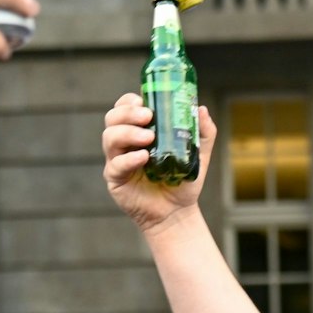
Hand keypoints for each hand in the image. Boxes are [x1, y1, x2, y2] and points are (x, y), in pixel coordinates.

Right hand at [102, 94, 213, 233]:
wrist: (177, 212)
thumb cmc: (182, 180)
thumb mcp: (198, 154)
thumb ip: (203, 132)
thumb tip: (202, 109)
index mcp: (138, 131)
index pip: (124, 108)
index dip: (128, 101)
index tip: (143, 101)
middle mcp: (124, 143)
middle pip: (112, 119)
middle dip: (127, 113)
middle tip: (147, 116)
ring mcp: (117, 160)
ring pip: (110, 138)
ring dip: (128, 133)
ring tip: (148, 138)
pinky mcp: (115, 179)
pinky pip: (116, 165)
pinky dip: (129, 158)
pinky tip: (143, 157)